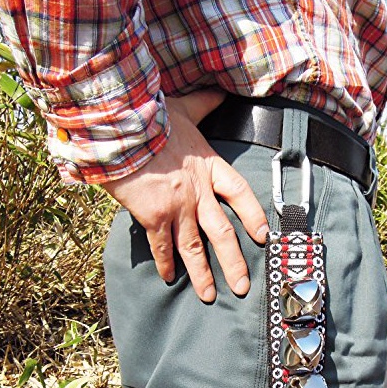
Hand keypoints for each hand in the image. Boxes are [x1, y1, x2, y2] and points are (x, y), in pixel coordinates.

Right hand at [102, 90, 268, 301]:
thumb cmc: (152, 116)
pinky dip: (165, 264)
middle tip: (243, 285)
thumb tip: (221, 90)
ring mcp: (177, 207)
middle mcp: (198, 192)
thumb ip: (206, 103)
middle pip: (222, 233)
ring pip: (194, 248)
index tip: (263, 235)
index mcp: (210, 167)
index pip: (241, 194)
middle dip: (234, 262)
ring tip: (210, 296)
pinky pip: (162, 247)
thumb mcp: (184, 106)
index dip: (254, 215)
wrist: (123, 129)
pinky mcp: (153, 216)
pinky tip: (168, 278)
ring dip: (203, 274)